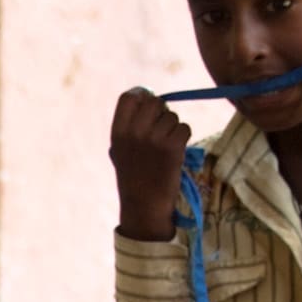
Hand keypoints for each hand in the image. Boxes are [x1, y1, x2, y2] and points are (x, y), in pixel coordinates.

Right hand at [110, 86, 192, 239]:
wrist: (144, 206)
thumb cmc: (133, 178)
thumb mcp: (120, 151)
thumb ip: (129, 126)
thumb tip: (147, 97)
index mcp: (118, 132)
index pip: (130, 96)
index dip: (142, 95)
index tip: (147, 104)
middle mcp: (134, 132)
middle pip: (155, 101)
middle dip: (161, 112)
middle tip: (160, 129)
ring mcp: (153, 138)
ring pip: (172, 116)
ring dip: (173, 128)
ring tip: (165, 148)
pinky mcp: (173, 146)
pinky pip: (184, 128)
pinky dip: (183, 138)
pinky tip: (175, 153)